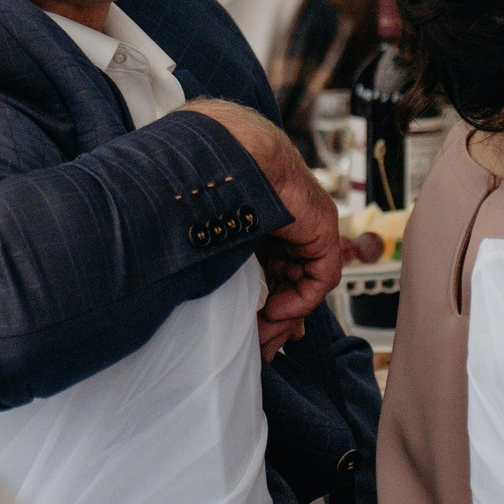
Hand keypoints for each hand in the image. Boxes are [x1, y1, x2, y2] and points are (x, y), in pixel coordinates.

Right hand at [184, 99, 341, 354]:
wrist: (233, 153)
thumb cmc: (207, 182)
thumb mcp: (209, 233)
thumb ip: (212, 261)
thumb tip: (181, 292)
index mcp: (258, 221)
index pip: (270, 269)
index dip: (264, 303)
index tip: (254, 334)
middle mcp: (283, 226)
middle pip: (290, 281)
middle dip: (278, 319)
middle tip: (264, 349)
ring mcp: (305, 228)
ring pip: (304, 284)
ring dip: (285, 317)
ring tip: (263, 339)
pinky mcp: (322, 231)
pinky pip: (320, 278)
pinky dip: (301, 301)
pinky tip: (275, 311)